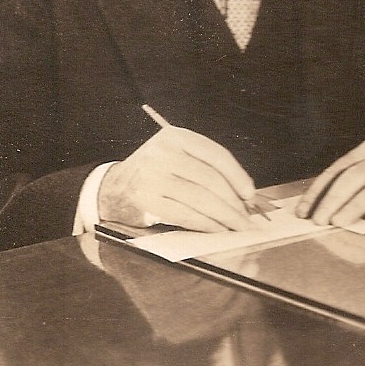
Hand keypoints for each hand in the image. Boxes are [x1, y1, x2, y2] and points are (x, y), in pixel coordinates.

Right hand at [98, 125, 255, 231]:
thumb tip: (244, 192)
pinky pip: (185, 214)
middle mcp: (163, 152)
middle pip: (210, 179)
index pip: (216, 154)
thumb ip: (206, 167)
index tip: (250, 194)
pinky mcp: (147, 200)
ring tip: (237, 226)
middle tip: (247, 217)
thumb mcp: (177, 156)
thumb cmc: (156, 172)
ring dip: (224, 216)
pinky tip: (217, 229)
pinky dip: (206, 225)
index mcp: (176, 136)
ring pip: (201, 199)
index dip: (238, 176)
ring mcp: (153, 176)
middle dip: (234, 202)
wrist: (114, 187)